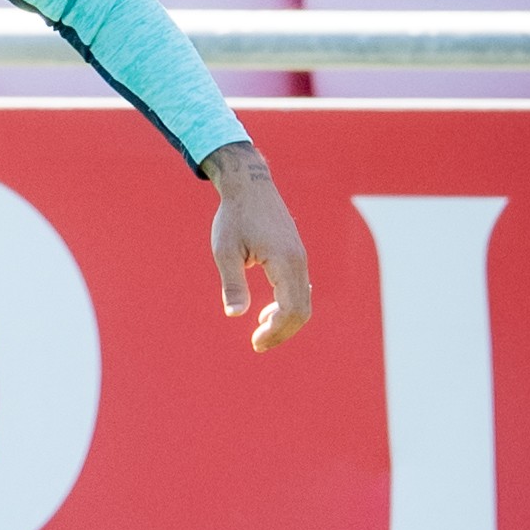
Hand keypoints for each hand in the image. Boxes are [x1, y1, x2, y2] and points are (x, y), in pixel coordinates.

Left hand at [200, 142, 310, 351]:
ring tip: (259, 330)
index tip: (255, 342)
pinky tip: (267, 311)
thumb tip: (235, 315)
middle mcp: (299, 262)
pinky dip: (288, 305)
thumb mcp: (225, 250)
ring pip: (303, 301)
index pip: (291, 309)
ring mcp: (301, 259)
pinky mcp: (297, 256)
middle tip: (257, 344)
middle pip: (302, 310)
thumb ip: (232, 283)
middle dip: (281, 332)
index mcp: (285, 261)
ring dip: (284, 320)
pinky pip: (300, 289)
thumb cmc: (234, 217)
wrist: (249, 185)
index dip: (276, 331)